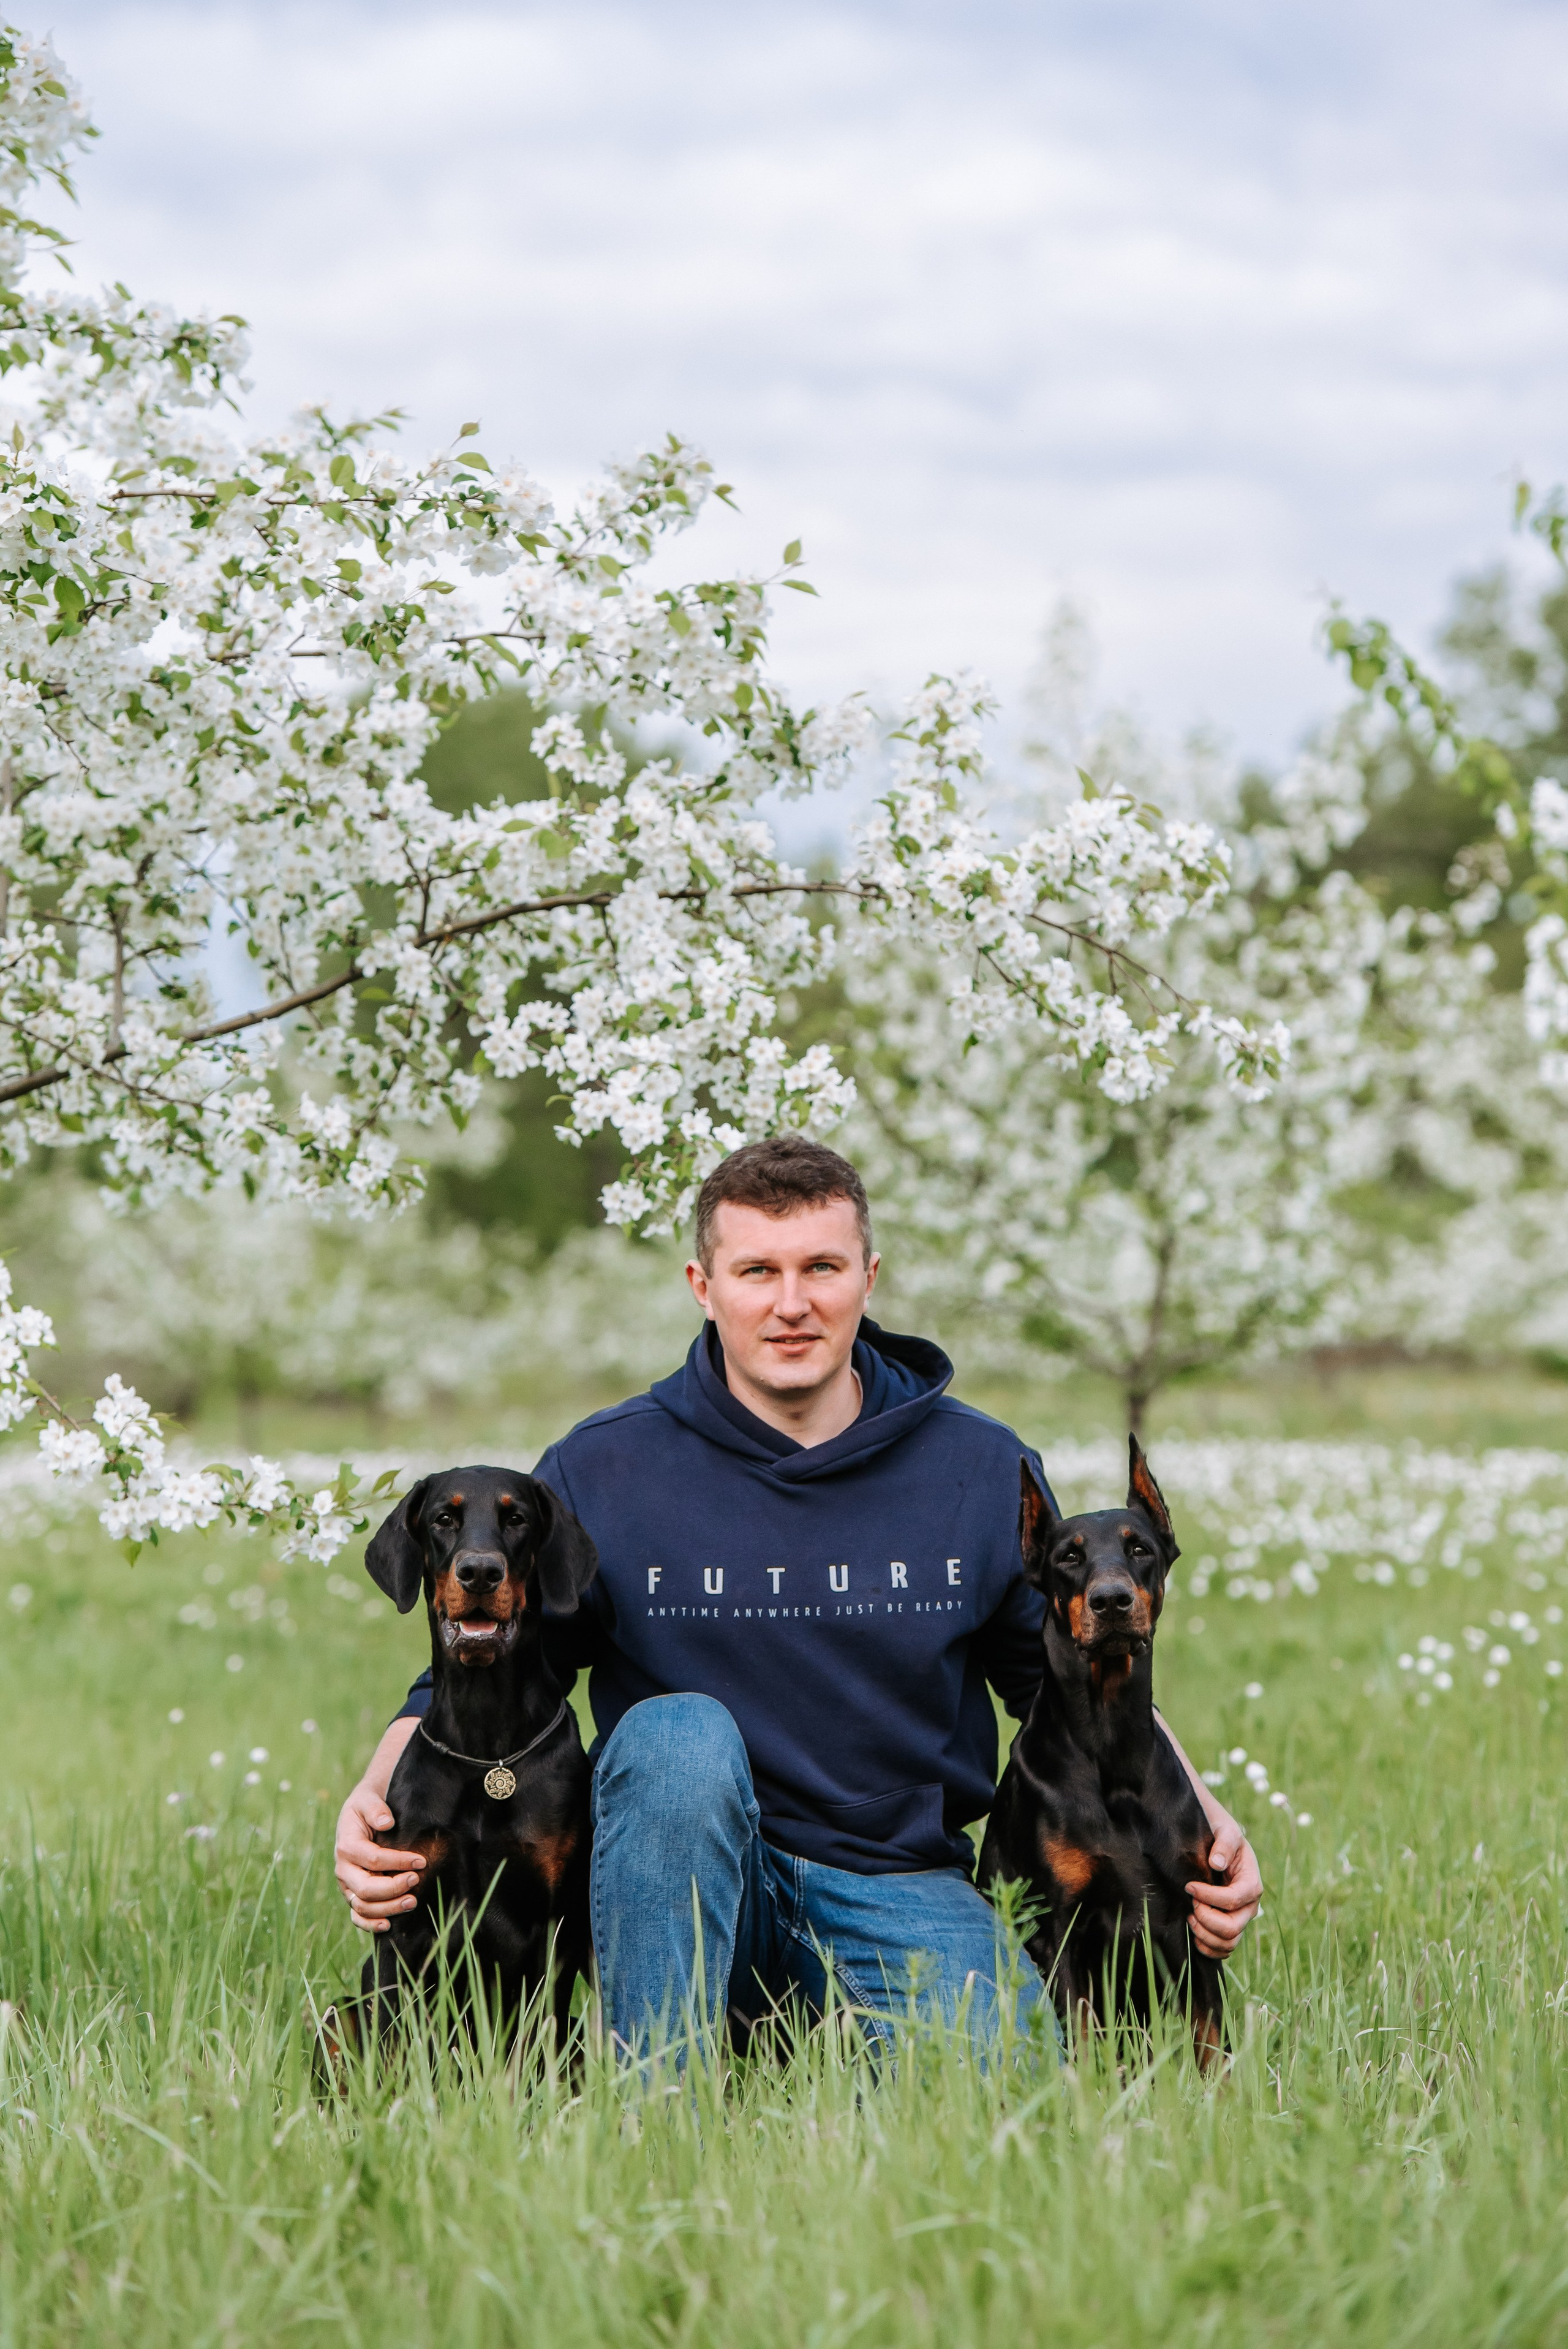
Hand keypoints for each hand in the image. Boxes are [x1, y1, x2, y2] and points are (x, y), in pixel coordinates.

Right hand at [333, 1780, 426, 1932]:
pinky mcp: (352, 1893)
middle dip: (393, 1888)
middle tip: (417, 1880)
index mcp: (346, 1845)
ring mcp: (347, 1884)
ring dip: (388, 1908)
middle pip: (366, 1888)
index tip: (421, 1861)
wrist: (361, 1812)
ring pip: (363, 1905)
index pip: (373, 1859)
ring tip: (412, 1902)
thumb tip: (386, 1823)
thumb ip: (376, 1809)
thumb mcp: (368, 1798)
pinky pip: (357, 1915)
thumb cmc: (367, 1805)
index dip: (398, 1862)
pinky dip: (370, 1924)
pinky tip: (389, 1925)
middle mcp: (343, 1868)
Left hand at [1187, 1810, 1260, 1959]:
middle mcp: (1249, 1905)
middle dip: (1206, 1919)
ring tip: (1189, 1916)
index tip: (1189, 1886)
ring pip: (1228, 1942)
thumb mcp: (1224, 1829)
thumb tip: (1217, 1863)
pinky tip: (1194, 1934)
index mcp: (1251, 1882)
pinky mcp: (1229, 1926)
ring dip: (1205, 1935)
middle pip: (1232, 1927)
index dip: (1209, 1897)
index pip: (1233, 1900)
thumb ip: (1224, 1843)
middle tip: (1190, 1904)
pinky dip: (1209, 1947)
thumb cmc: (1220, 1833)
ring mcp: (1240, 1918)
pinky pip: (1224, 1949)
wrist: (1215, 1841)